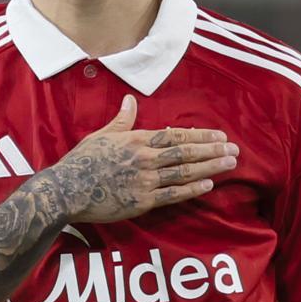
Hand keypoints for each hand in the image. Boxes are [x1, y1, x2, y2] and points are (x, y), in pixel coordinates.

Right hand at [54, 95, 238, 223]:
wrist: (67, 190)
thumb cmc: (82, 162)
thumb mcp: (101, 135)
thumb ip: (122, 120)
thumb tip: (130, 100)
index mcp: (136, 140)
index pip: (175, 136)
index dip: (199, 135)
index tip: (219, 135)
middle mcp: (144, 158)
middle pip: (185, 153)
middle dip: (211, 150)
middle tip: (234, 149)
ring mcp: (144, 181)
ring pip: (183, 172)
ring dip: (209, 167)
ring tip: (229, 164)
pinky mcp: (141, 201)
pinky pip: (172, 195)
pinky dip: (191, 190)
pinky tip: (208, 185)